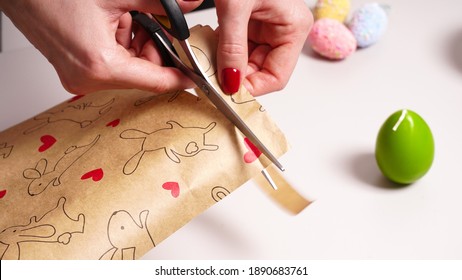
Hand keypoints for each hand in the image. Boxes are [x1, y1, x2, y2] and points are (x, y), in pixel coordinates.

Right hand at [0, 0, 202, 94]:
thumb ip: (158, 5)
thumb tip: (189, 5)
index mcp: (100, 66)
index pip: (155, 81)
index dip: (180, 77)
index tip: (194, 76)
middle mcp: (87, 79)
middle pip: (141, 73)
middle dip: (154, 49)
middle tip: (157, 25)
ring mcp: (78, 77)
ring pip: (127, 67)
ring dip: (135, 43)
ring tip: (126, 16)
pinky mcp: (73, 70)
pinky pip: (110, 63)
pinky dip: (119, 44)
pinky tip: (114, 21)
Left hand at [215, 0, 312, 95]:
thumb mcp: (236, 7)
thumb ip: (232, 46)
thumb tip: (230, 82)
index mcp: (294, 28)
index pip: (276, 76)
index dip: (251, 88)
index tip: (226, 93)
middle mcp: (283, 29)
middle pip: (259, 71)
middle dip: (234, 76)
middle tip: (209, 80)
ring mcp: (266, 25)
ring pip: (245, 60)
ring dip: (224, 64)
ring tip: (205, 64)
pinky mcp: (249, 19)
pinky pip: (236, 45)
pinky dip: (220, 49)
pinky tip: (206, 49)